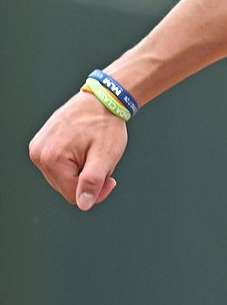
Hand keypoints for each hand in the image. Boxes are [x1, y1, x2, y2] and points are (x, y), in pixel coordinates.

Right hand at [29, 91, 127, 210]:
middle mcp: (38, 155)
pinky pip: (59, 167)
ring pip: (62, 179)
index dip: (97, 192)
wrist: (101, 99)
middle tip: (102, 161)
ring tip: (92, 152)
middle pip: (66, 188)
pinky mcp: (40, 145)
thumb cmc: (105, 125)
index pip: (73, 196)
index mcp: (51, 159)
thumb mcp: (105, 156)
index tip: (112, 179)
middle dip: (88, 181)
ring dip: (81, 172)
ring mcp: (37, 150)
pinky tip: (84, 149)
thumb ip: (93, 181)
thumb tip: (83, 204)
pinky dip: (74, 164)